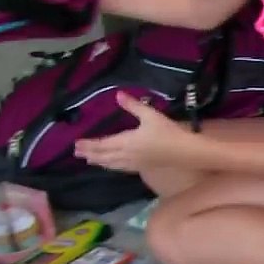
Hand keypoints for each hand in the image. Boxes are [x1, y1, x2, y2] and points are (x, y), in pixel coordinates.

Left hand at [74, 92, 188, 171]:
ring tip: (89, 160)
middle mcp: (127, 154)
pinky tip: (111, 166)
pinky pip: (121, 168)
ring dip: (99, 162)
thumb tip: (117, 94)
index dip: (89, 144)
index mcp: (127, 142)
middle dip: (90, 154)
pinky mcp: (142, 167)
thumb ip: (133, 106)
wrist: (186, 152)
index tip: (77, 144)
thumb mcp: (151, 115)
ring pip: (111, 164)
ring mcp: (135, 163)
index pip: (103, 144)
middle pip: (104, 156)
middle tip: (76, 153)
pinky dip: (111, 166)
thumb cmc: (168, 133)